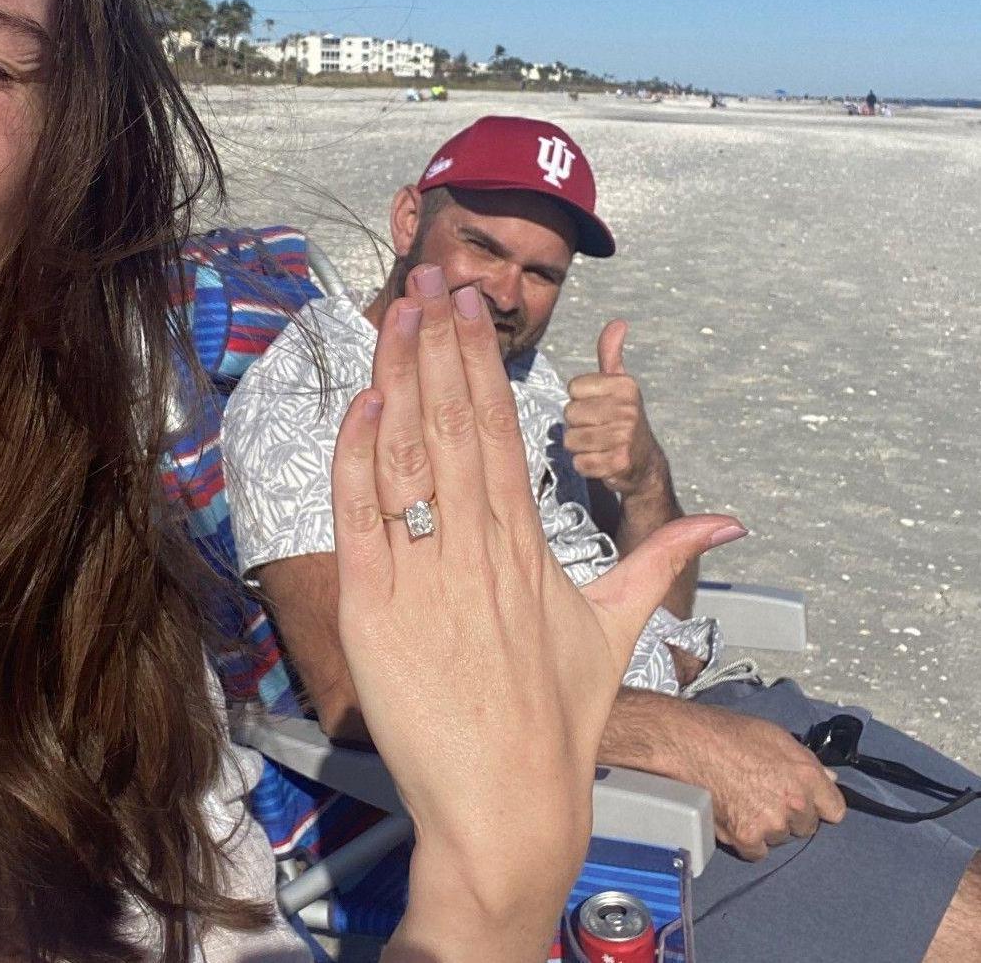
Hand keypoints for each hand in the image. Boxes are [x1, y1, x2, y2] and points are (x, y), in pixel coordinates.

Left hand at [332, 264, 744, 961]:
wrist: (508, 810)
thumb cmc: (559, 721)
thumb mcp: (615, 634)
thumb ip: (660, 562)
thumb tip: (730, 516)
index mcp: (529, 545)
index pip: (501, 429)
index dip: (479, 362)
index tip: (466, 306)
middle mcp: (479, 548)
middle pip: (455, 424)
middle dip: (439, 345)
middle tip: (428, 277)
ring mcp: (423, 576)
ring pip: (407, 456)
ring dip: (398, 379)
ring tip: (394, 314)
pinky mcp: (374, 609)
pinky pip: (360, 518)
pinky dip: (356, 459)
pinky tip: (358, 404)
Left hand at [564, 320, 666, 497]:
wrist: (644, 463)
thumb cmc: (622, 418)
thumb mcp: (619, 384)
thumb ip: (611, 354)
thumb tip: (618, 322)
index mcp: (625, 385)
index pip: (572, 389)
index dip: (579, 400)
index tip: (598, 408)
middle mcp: (628, 409)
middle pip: (570, 414)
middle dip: (578, 425)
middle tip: (599, 430)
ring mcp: (625, 437)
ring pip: (572, 440)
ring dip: (580, 447)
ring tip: (600, 445)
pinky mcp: (620, 463)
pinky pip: (580, 463)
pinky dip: (586, 466)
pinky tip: (602, 462)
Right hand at [683, 704, 846, 860]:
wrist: (684, 742)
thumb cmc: (726, 732)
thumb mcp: (772, 735)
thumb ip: (803, 759)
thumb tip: (829, 777)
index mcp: (806, 773)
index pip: (835, 809)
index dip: (818, 805)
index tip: (805, 801)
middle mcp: (794, 802)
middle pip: (806, 826)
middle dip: (789, 815)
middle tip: (763, 796)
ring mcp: (771, 822)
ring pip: (780, 838)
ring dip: (766, 827)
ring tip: (742, 802)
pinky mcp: (747, 837)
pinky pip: (757, 851)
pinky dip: (747, 839)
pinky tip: (733, 817)